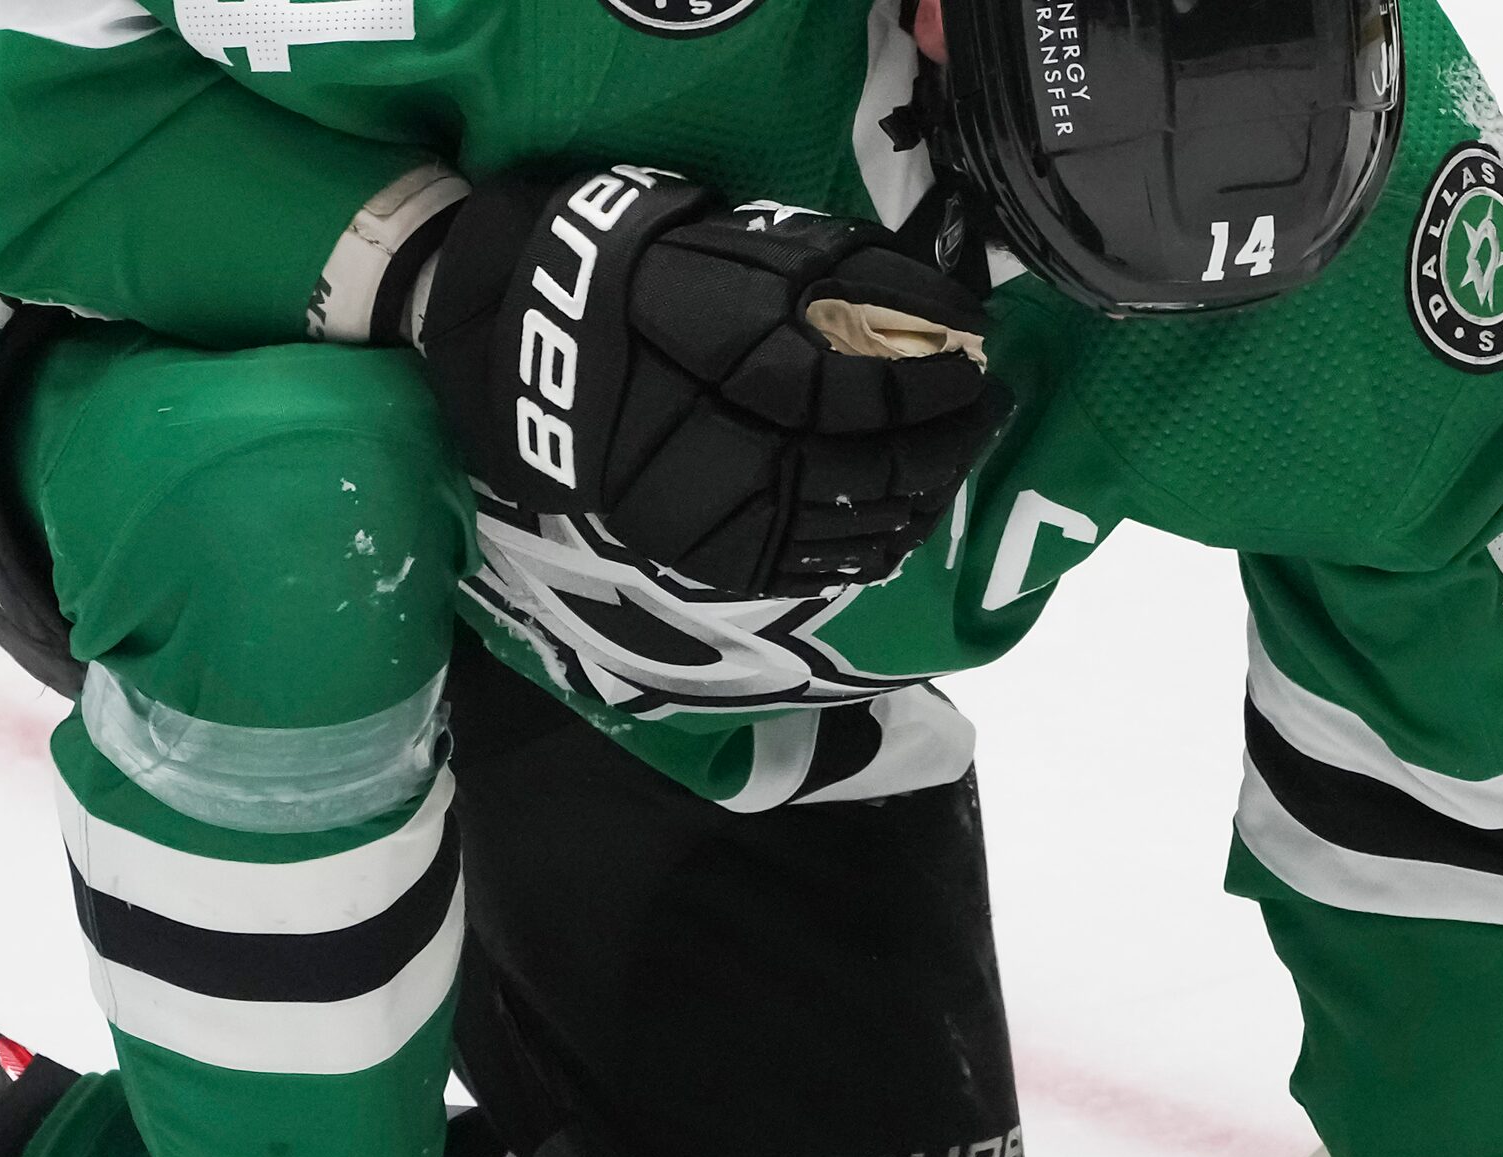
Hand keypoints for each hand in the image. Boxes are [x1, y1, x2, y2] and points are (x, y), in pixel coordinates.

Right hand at [419, 164, 1010, 596]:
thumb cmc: (631, 272)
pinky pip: (815, 568)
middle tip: (984, 409)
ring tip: (952, 456)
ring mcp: (715, 517)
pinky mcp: (708, 555)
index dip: (935, 378)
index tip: (979, 356)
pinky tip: (901, 515)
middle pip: (876, 468)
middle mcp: (723, 453)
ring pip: (855, 527)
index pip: (867, 388)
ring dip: (922, 494)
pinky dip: (873, 545)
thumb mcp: (729, 242)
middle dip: (947, 441)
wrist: (518, 342)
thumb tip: (944, 307)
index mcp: (728, 365)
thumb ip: (838, 274)